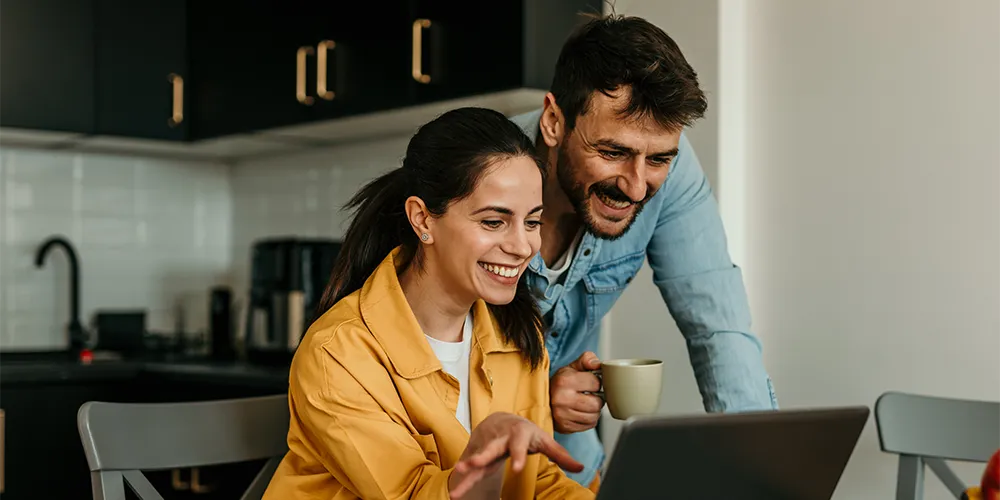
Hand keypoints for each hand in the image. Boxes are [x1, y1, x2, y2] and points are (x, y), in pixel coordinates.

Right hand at [448, 412, 582, 498]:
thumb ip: (560, 455)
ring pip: (475, 460)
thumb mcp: (544, 440)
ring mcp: (486, 447)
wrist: (502, 420)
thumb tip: (580, 467)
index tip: (518, 468)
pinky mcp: (478, 455)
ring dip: (466, 472)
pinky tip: (455, 492)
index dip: (519, 455)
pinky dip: (462, 479)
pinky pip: (470, 469)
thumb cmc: (526, 432)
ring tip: (457, 484)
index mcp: (518, 434)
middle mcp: (499, 439)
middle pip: (490, 448)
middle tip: (473, 465)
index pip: (519, 445)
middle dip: (481, 457)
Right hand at [550, 351, 603, 433]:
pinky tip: (582, 412)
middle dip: (598, 399)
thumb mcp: (572, 366)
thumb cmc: (562, 382)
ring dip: (594, 410)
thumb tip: (597, 364)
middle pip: (597, 403)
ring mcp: (562, 415)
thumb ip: (587, 359)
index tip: (591, 382)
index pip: (596, 383)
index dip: (597, 382)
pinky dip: (589, 419)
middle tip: (591, 395)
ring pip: (594, 416)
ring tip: (586, 403)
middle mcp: (561, 399)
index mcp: (564, 380)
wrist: (544, 399)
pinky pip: (589, 425)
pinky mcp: (565, 427)